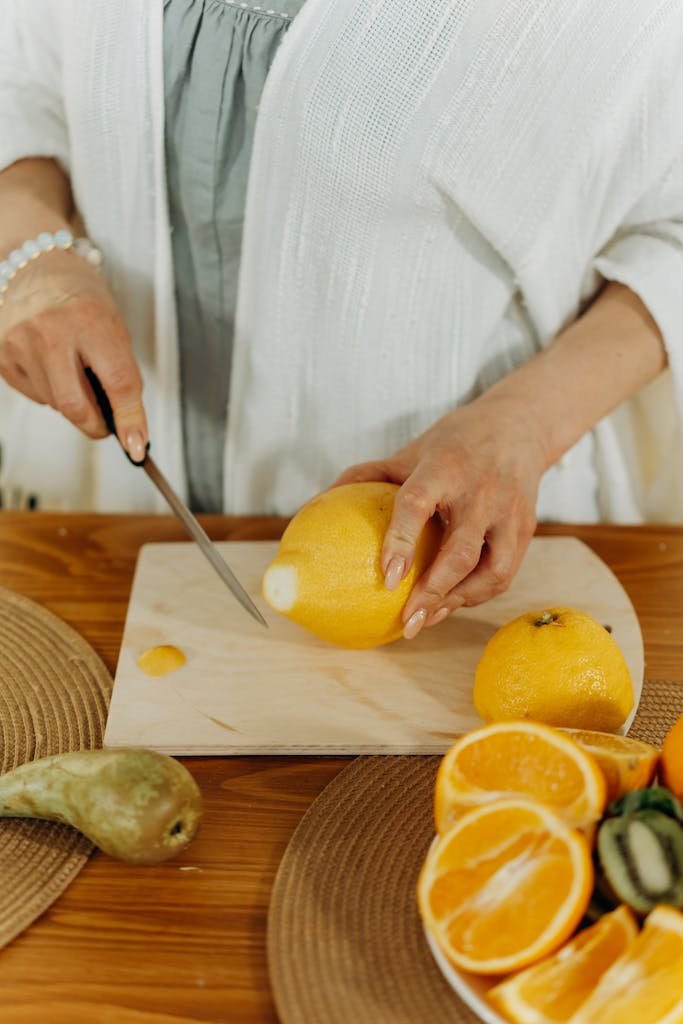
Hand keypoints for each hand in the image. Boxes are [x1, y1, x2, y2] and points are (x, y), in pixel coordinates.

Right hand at [0, 250, 147, 457]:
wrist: (37, 267)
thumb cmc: (80, 295)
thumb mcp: (114, 326)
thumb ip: (122, 372)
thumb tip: (128, 423)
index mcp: (89, 320)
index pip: (118, 382)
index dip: (131, 420)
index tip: (137, 445)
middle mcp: (50, 332)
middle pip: (76, 407)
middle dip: (97, 424)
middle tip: (108, 423)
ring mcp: (20, 344)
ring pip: (56, 405)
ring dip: (74, 403)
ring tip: (76, 372)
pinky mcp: (2, 357)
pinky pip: (35, 396)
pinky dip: (51, 392)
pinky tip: (53, 367)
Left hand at [334, 394, 547, 637]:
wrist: (518, 426)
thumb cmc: (453, 443)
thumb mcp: (410, 451)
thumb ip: (368, 476)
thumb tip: (317, 505)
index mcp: (443, 467)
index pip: (417, 504)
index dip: (401, 542)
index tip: (387, 578)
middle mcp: (480, 490)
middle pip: (459, 551)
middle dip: (433, 592)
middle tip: (407, 620)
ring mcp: (509, 512)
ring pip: (490, 570)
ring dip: (457, 601)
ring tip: (427, 619)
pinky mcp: (526, 529)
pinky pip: (504, 573)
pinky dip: (477, 594)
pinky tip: (451, 603)